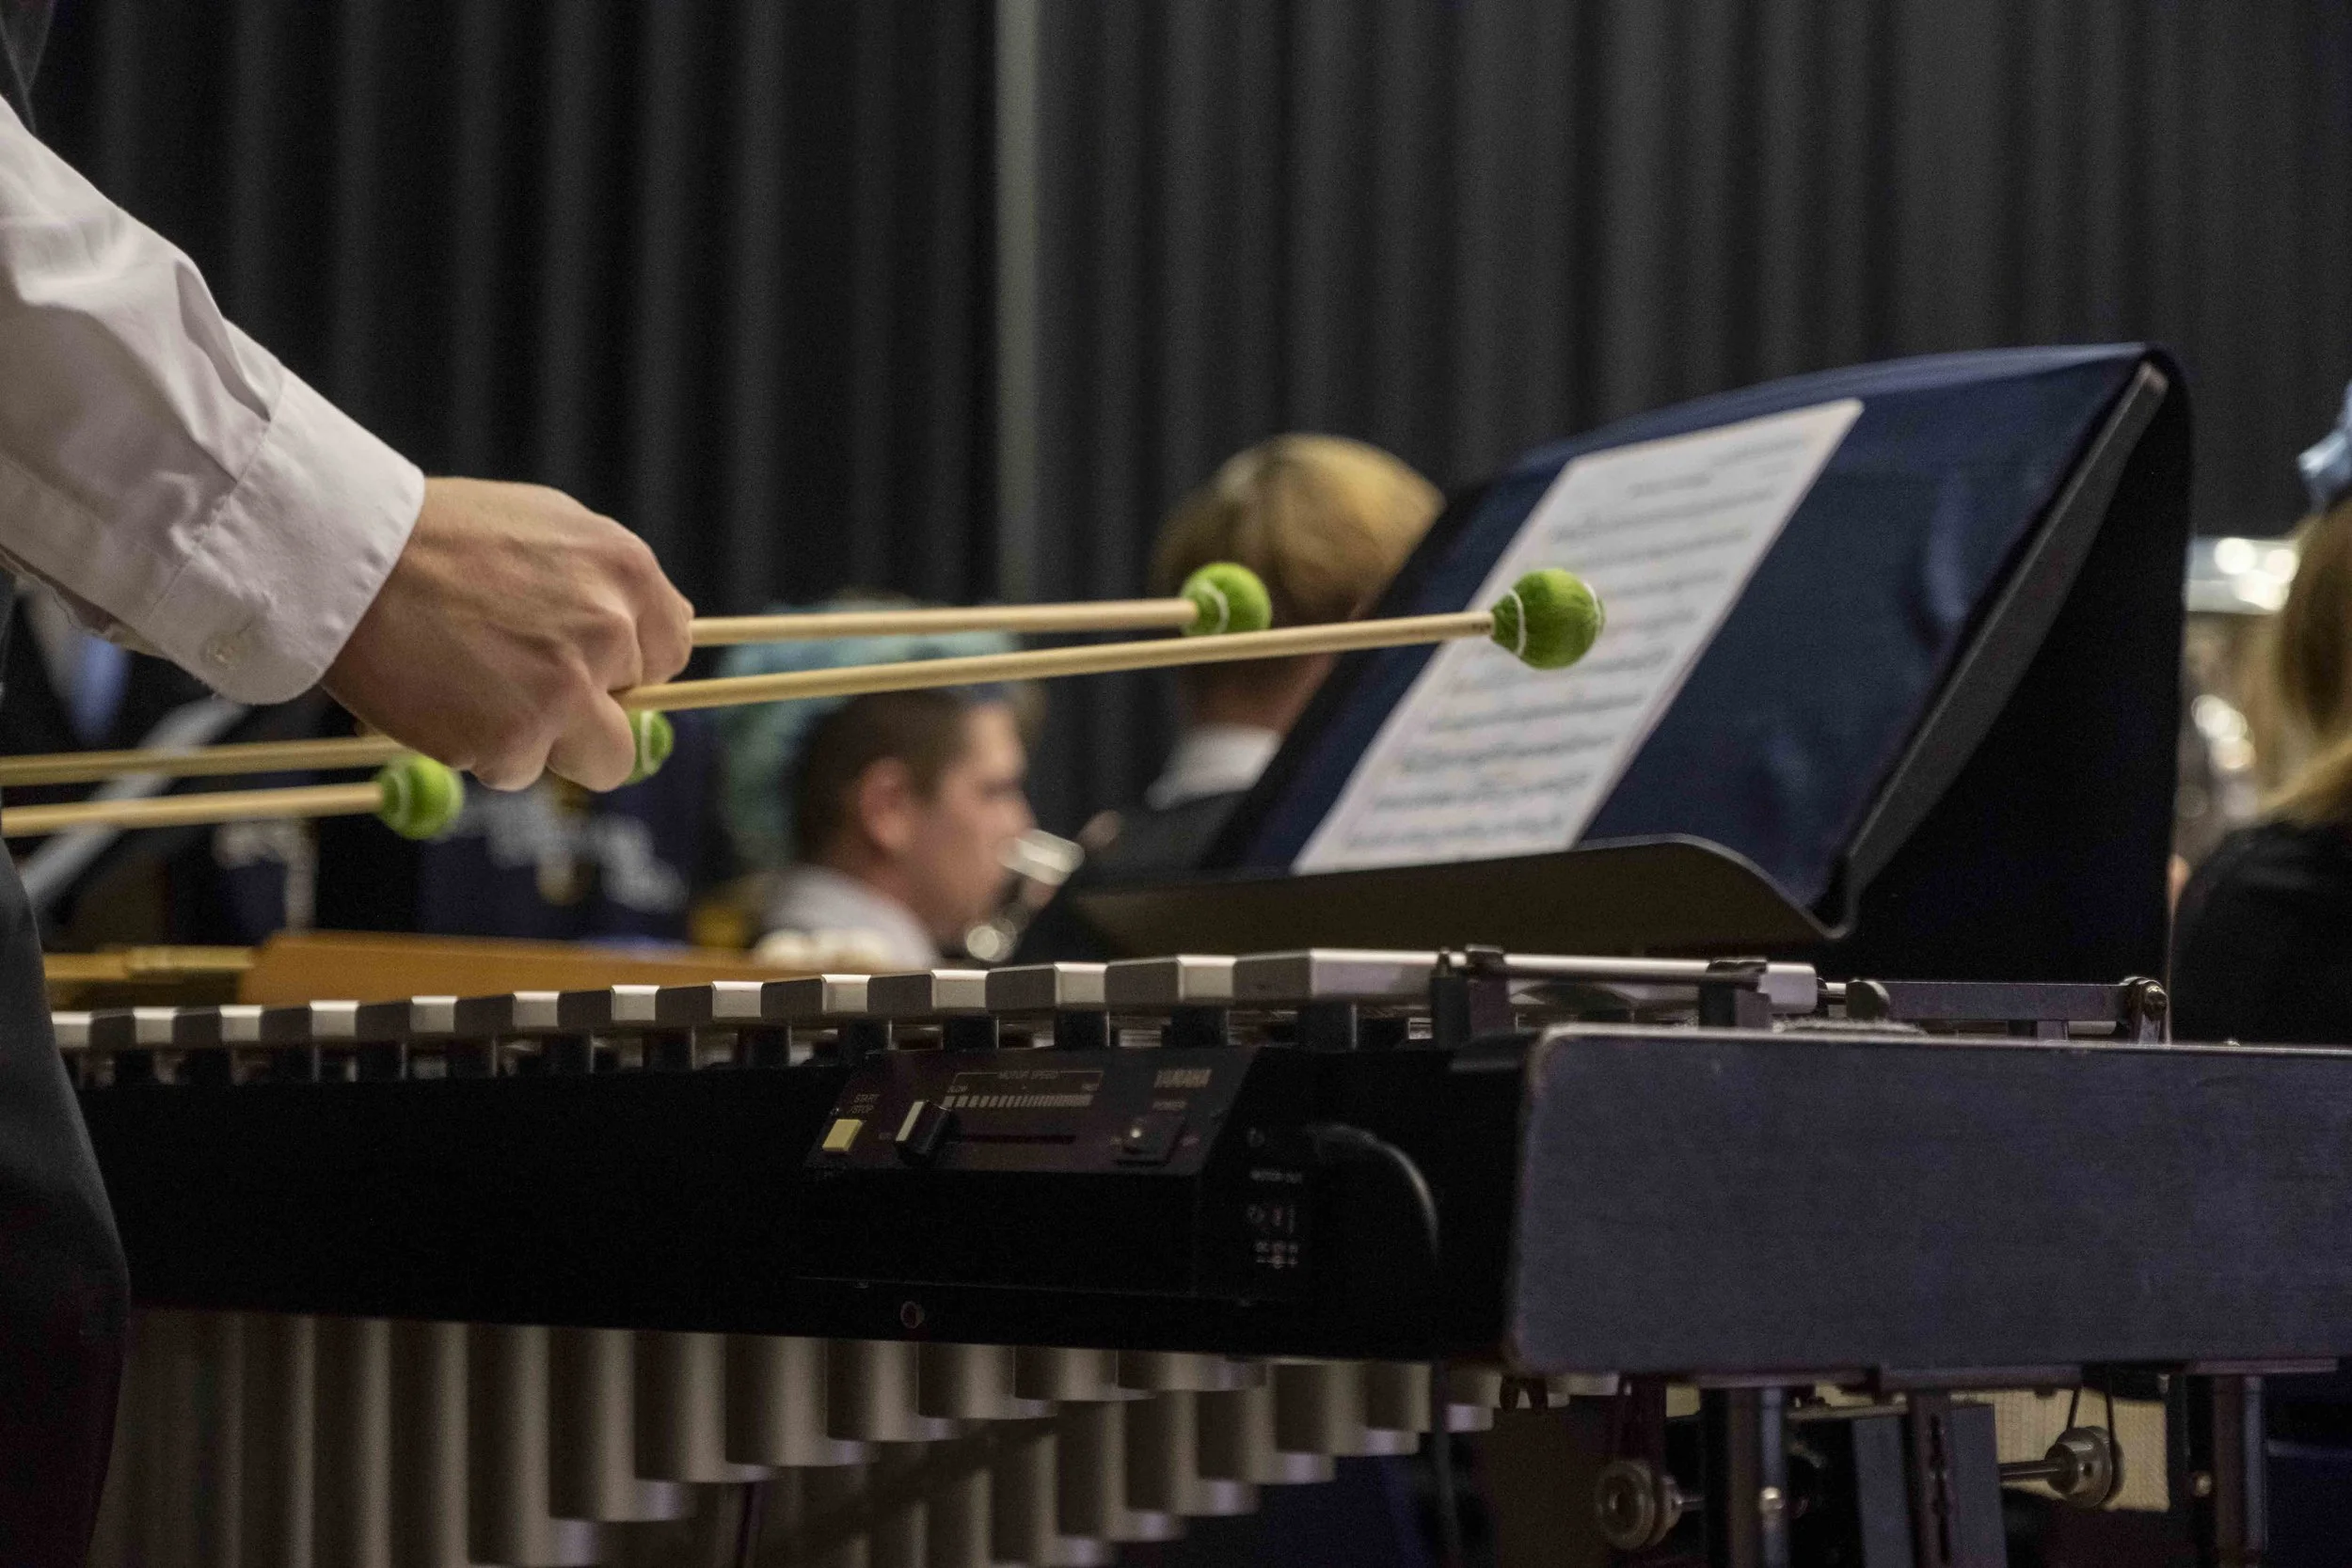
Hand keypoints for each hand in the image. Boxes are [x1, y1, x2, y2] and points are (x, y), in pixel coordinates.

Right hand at [324, 478, 693, 790]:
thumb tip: (643, 641)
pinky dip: (482, 751)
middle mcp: (611, 630)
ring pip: (598, 759)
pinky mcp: (517, 738)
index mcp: (627, 570)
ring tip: (477, 691)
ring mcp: (568, 688)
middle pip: (634, 716)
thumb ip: (604, 583)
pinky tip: (442, 699)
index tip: (580, 664)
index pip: (669, 652)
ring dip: (546, 743)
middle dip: (585, 713)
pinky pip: (520, 771)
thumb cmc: (434, 537)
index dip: (624, 668)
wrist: (343, 553)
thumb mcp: (545, 527)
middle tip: (513, 679)